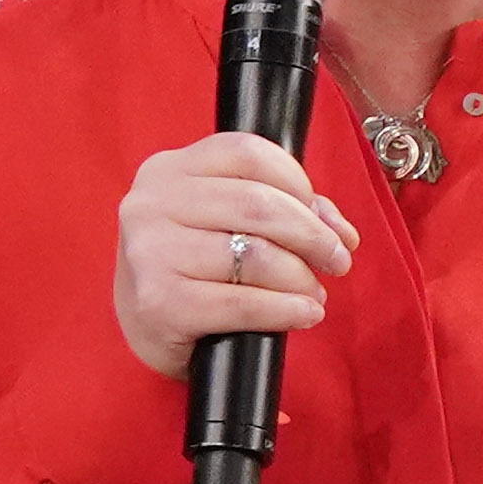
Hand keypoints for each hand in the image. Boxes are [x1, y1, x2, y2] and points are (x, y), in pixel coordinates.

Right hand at [115, 133, 359, 379]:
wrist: (142, 330)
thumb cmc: (190, 270)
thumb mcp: (221, 222)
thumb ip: (279, 209)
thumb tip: (340, 231)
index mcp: (167, 170)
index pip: (248, 153)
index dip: (298, 182)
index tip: (320, 216)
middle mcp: (151, 204)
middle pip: (258, 203)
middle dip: (312, 234)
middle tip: (337, 259)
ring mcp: (151, 253)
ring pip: (255, 255)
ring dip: (300, 277)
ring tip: (314, 292)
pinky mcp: (159, 303)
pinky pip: (243, 303)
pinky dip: (286, 310)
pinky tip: (304, 313)